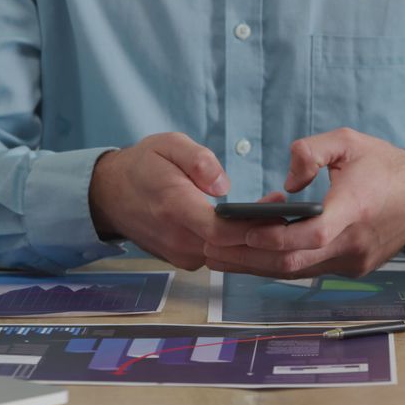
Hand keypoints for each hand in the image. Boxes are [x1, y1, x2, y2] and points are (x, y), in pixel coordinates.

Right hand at [88, 132, 276, 269]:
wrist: (110, 195)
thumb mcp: (167, 144)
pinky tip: (260, 230)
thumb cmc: (142, 165)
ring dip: (256, 244)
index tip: (280, 212)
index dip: (253, 227)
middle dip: (265, 237)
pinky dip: (241, 248)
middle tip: (293, 216)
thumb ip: (197, 159)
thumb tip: (223, 184)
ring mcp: (180, 254)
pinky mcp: (185, 260)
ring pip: (228, 258)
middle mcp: (178, 239)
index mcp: (174, 208)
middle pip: (231, 250)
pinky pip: (220, 258)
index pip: (220, 230)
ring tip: (282, 219)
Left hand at [203, 128, 404, 277]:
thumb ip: (311, 151)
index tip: (245, 231)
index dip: (276, 236)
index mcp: (356, 208)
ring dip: (257, 266)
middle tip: (211, 250)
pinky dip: (280, 261)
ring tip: (221, 255)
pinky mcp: (352, 269)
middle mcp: (354, 242)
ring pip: (297, 272)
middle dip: (249, 259)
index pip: (313, 234)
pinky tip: (253, 252)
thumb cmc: (384, 165)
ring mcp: (353, 262)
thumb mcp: (349, 140)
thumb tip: (287, 183)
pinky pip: (309, 269)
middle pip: (295, 262)